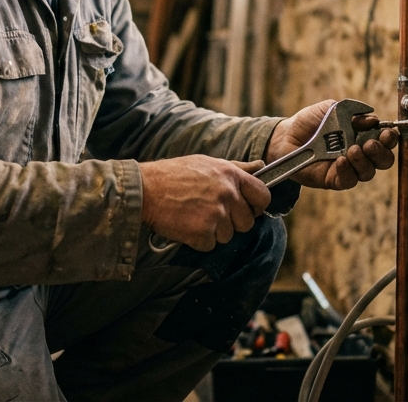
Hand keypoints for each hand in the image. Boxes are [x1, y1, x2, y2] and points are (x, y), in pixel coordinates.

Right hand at [139, 155, 270, 251]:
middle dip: (231, 223)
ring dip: (213, 232)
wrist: (144, 189)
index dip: (257, 206)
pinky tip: (185, 225)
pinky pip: (210, 245)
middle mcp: (227, 194)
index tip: (248, 210)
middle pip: (246, 222)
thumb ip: (236, 167)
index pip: (263, 196)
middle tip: (209, 213)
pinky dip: (198, 240)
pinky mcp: (203, 232)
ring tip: (193, 216)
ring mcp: (216, 214)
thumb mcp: (206, 162)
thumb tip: (261, 166)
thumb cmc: (173, 175)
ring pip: (228, 236)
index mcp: (231, 175)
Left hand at [265, 99, 397, 189]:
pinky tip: (341, 160)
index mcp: (363, 136)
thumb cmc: (311, 121)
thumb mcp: (331, 109)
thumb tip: (372, 118)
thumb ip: (351, 111)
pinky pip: (348, 181)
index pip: (385, 141)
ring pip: (368, 172)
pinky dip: (347, 171)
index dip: (390, 138)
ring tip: (352, 150)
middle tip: (371, 143)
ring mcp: (348, 168)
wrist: (286, 135)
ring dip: (364, 161)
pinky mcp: (334, 179)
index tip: (387, 132)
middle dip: (382, 152)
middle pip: (383, 161)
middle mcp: (360, 154)